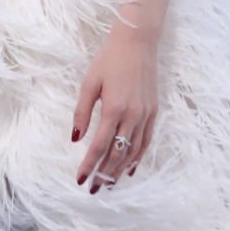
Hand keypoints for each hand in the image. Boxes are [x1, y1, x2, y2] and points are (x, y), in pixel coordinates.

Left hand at [72, 27, 158, 192]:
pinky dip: (138, 157)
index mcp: (114, 108)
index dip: (90, 165)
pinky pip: (146, 140)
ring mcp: (145, 114)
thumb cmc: (109, 59)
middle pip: (118, 153)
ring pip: (134, 150)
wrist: (138, 42)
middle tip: (94, 189)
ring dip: (121, 169)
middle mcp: (133, 114)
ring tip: (110, 183)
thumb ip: (82, 112)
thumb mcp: (90, 83)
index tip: (81, 180)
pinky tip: (130, 168)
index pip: (99, 145)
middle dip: (105, 173)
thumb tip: (76, 138)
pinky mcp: (153, 111)